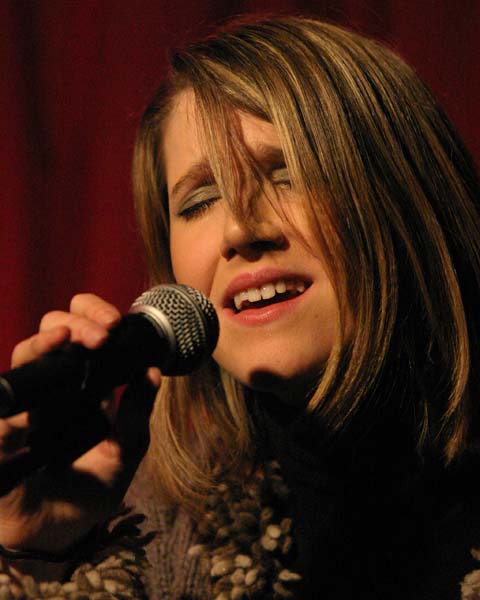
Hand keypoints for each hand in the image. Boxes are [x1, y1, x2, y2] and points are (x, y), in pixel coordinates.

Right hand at [0, 294, 158, 553]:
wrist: (61, 531)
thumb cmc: (93, 486)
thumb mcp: (126, 450)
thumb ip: (136, 413)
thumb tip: (152, 371)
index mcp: (84, 383)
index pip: (84, 332)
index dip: (95, 315)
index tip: (116, 322)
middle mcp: (54, 386)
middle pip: (53, 331)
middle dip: (77, 322)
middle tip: (102, 334)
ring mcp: (26, 407)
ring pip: (24, 358)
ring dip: (44, 344)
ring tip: (66, 339)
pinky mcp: (3, 437)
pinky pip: (4, 416)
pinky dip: (18, 407)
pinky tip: (35, 404)